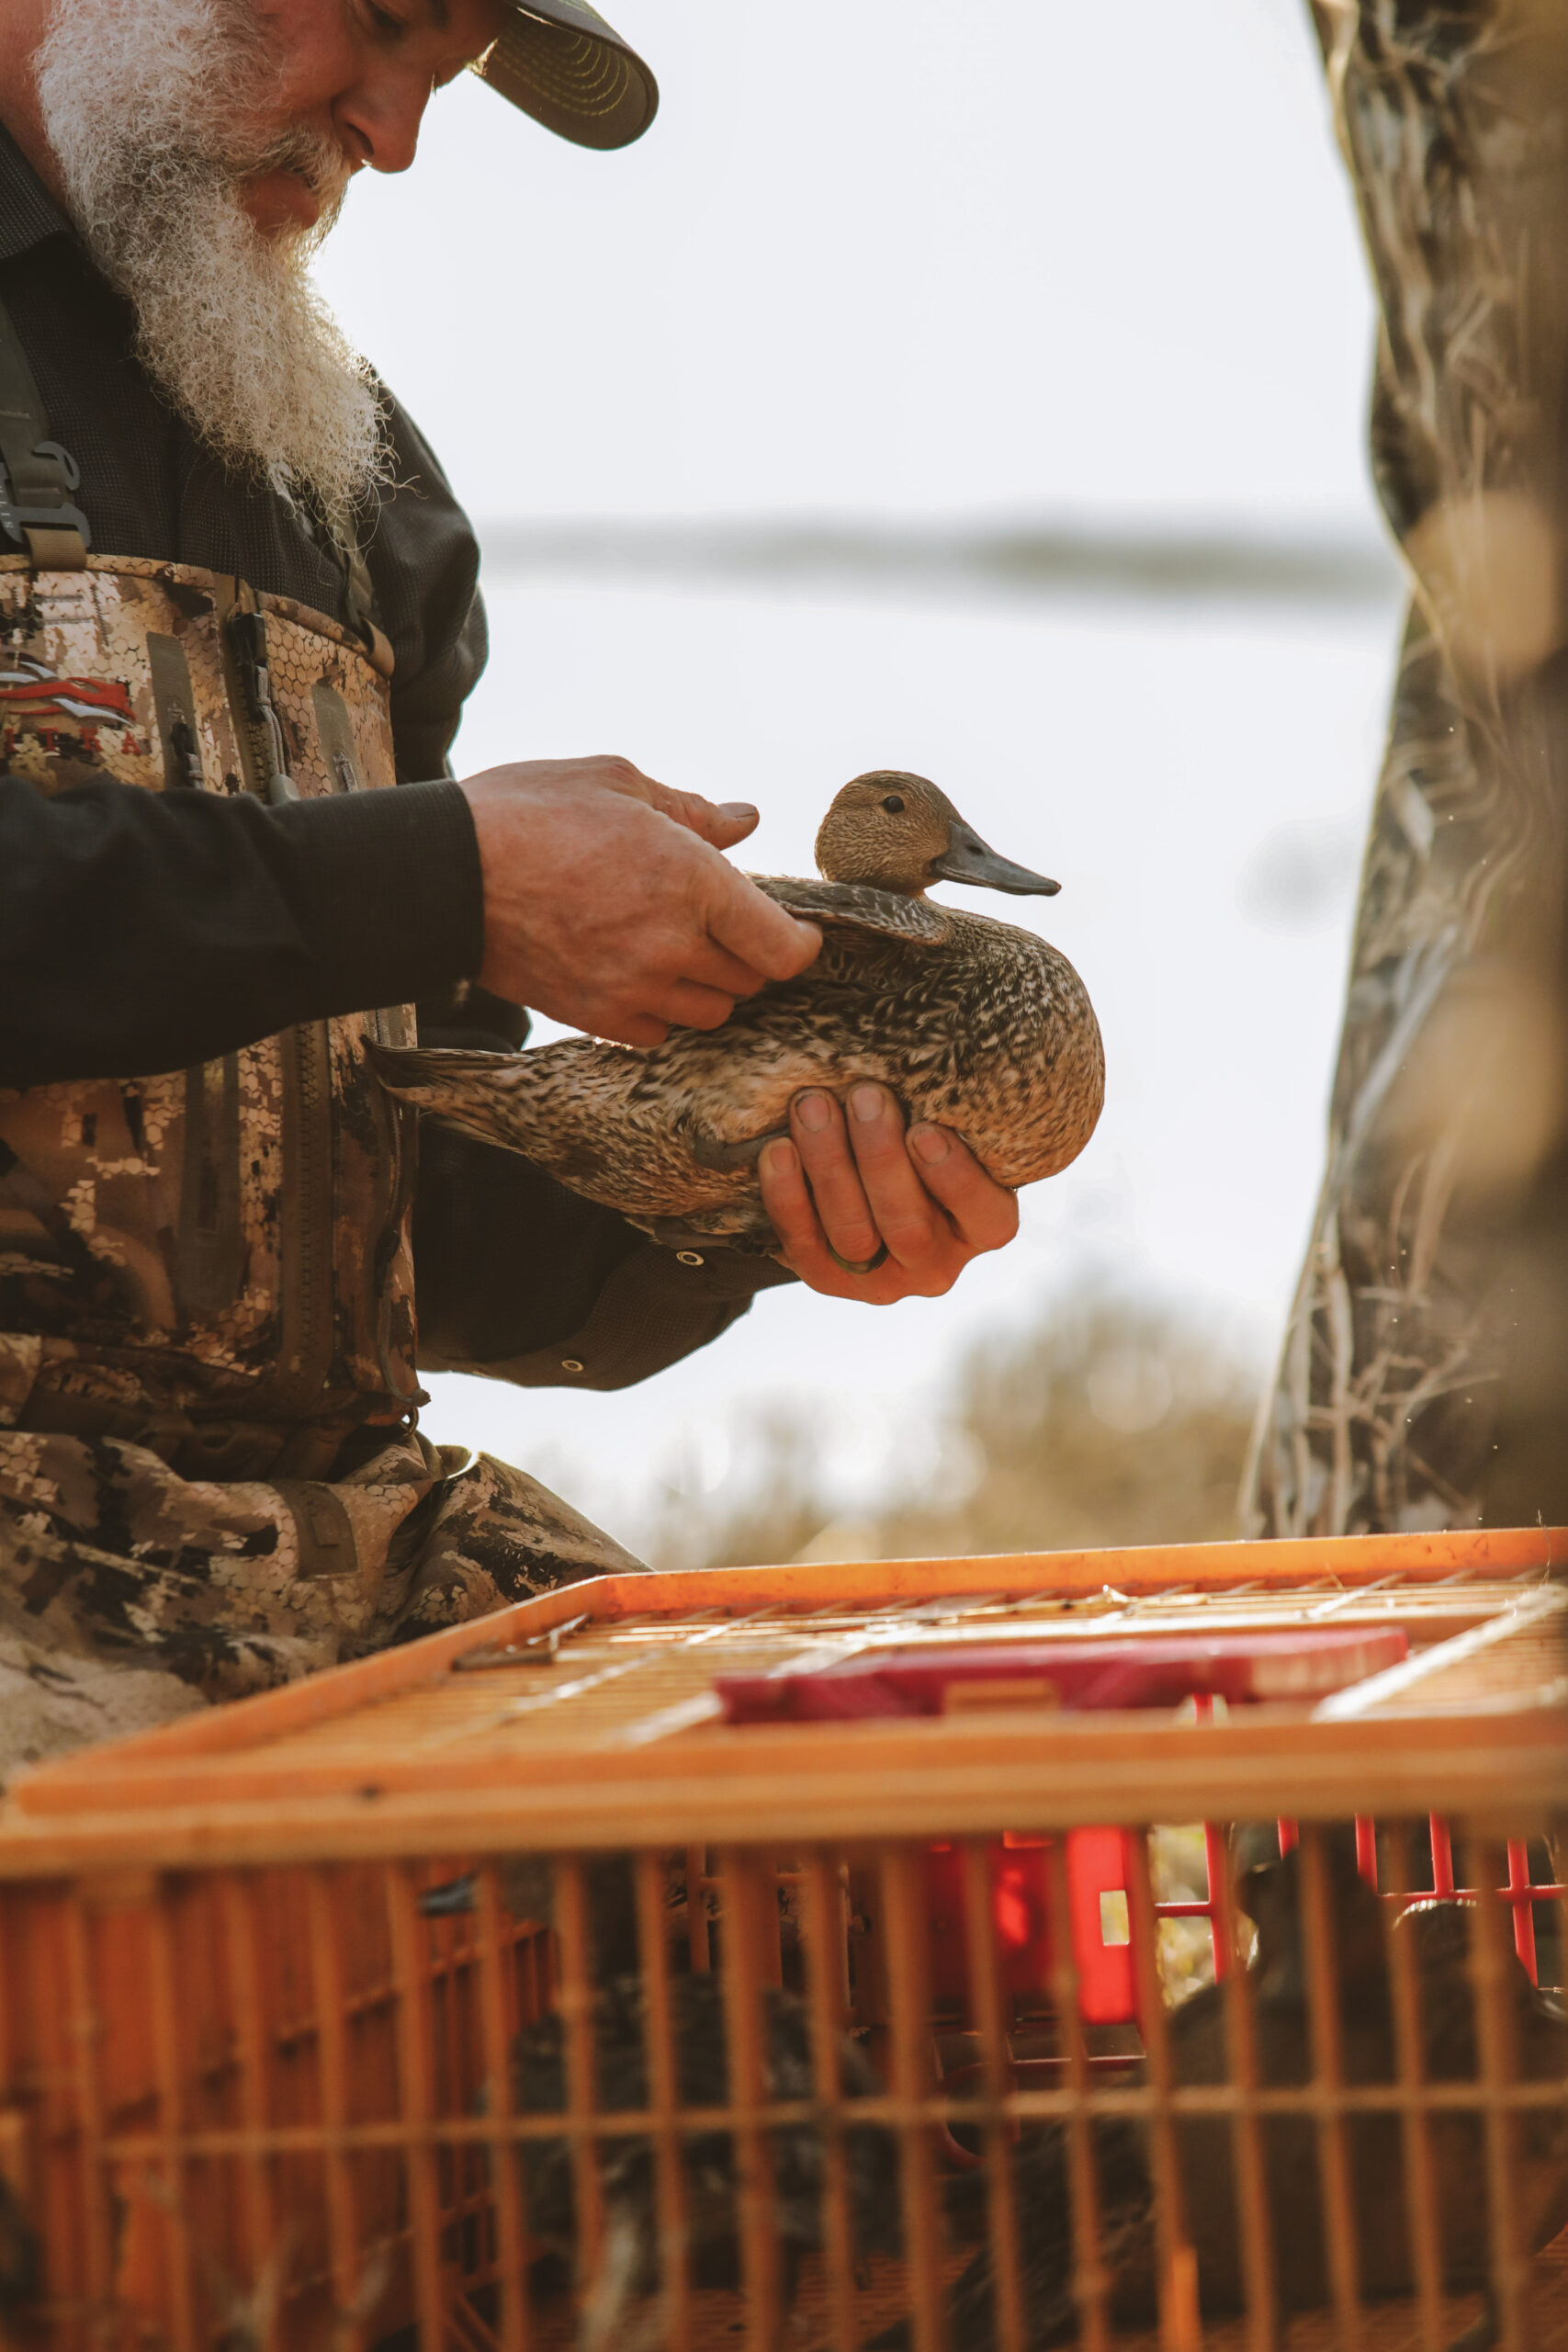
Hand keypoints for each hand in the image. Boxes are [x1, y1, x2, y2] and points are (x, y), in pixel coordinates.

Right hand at [459, 756, 820, 1045]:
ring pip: (708, 1012)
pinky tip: (638, 971)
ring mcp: (632, 988)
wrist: (442, 875)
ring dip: (706, 984)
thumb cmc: (528, 812)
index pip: (784, 949)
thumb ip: (693, 811)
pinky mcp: (594, 1016)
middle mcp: (671, 945)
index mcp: (692, 881)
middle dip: (746, 953)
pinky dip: (661, 1010)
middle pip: (750, 981)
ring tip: (676, 946)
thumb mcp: (617, 782)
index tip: (796, 931)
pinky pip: (657, 1033)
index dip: (801, 944)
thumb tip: (746, 821)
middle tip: (718, 921)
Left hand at [758, 1083, 1018, 1301]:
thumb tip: (936, 1029)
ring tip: (813, 1105)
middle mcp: (938, 1264)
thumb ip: (947, 1103)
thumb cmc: (916, 1131)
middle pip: (907, 1224)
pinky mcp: (826, 1280)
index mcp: (984, 1227)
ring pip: (853, 1234)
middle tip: (864, 1095)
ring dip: (829, 1165)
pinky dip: (787, 1195)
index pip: (986, 1216)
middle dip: (879, 1157)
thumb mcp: (946, 1122)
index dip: (955, 1177)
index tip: (925, 1129)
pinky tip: (778, 1150)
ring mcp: (881, 1280)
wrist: (859, 1180)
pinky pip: (802, 1244)